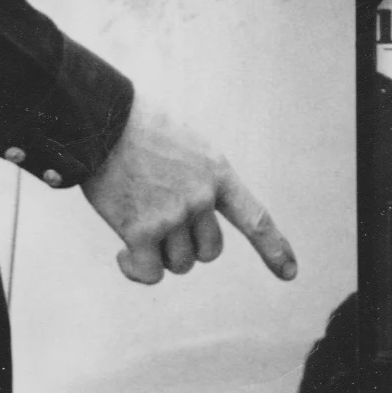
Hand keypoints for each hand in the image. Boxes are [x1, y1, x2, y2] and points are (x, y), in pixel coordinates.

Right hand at [83, 93, 296, 287]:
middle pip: (209, 252)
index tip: (290, 273)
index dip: (274, 248)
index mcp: (217, 174)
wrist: (101, 119)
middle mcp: (201, 198)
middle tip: (160, 225)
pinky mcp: (141, 232)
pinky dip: (137, 269)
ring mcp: (173, 216)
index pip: (255, 218)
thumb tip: (187, 230)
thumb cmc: (138, 129)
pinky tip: (123, 254)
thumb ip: (198, 182)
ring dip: (159, 254)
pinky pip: (150, 273)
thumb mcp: (188, 146)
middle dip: (188, 247)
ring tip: (137, 224)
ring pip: (179, 264)